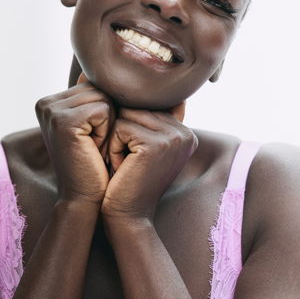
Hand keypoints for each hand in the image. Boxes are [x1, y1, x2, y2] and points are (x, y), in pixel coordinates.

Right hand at [35, 73, 115, 204]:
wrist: (85, 198)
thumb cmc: (95, 165)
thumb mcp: (94, 127)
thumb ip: (93, 98)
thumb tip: (95, 72)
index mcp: (50, 102)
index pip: (93, 85)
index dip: (104, 112)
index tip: (91, 139)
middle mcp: (46, 103)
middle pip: (99, 88)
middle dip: (107, 117)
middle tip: (94, 145)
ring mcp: (51, 111)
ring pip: (104, 97)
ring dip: (109, 124)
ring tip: (94, 146)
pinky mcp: (63, 121)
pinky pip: (104, 109)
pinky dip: (107, 130)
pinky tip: (94, 148)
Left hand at [101, 102, 197, 220]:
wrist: (128, 217)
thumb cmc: (128, 182)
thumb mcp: (142, 147)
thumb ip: (148, 118)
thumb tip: (130, 82)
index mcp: (186, 132)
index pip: (147, 105)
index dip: (130, 128)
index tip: (135, 158)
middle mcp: (186, 133)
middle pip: (137, 107)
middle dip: (123, 132)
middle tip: (129, 163)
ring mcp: (174, 138)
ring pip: (127, 114)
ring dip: (117, 139)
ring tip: (126, 164)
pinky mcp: (156, 144)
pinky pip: (120, 127)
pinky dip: (113, 147)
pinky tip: (122, 168)